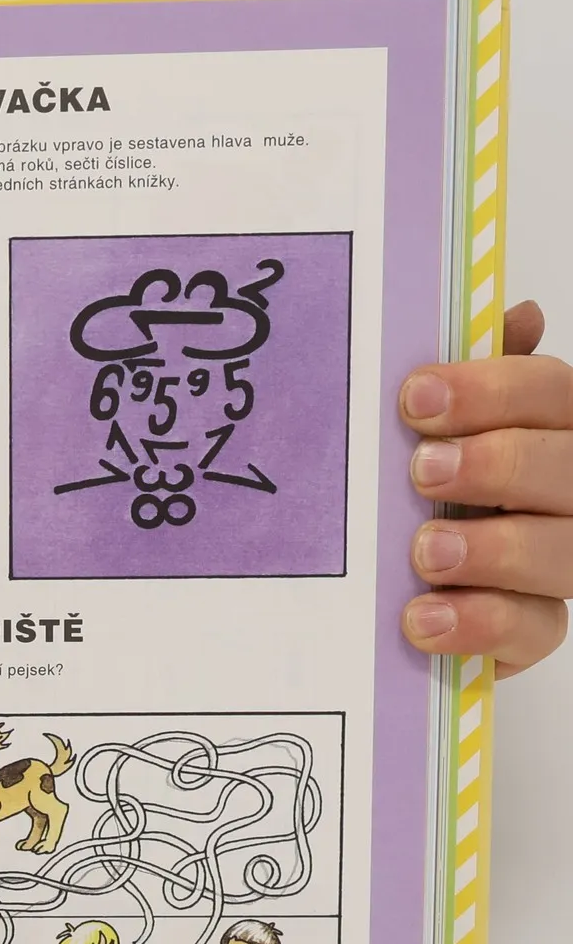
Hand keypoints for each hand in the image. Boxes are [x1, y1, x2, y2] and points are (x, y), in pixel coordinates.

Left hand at [401, 302, 572, 675]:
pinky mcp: (531, 629)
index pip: (553, 394)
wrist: (387, 593)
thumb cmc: (422, 494)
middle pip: (568, 467)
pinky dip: (479, 622)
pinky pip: (533, 628)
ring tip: (424, 550)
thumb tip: (519, 314)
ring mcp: (560, 562)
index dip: (492, 391)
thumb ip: (468, 382)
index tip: (416, 399)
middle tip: (424, 471)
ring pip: (562, 550)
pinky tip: (424, 616)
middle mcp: (569, 493)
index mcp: (548, 431)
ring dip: (491, 548)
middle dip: (498, 464)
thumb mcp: (429, 433)